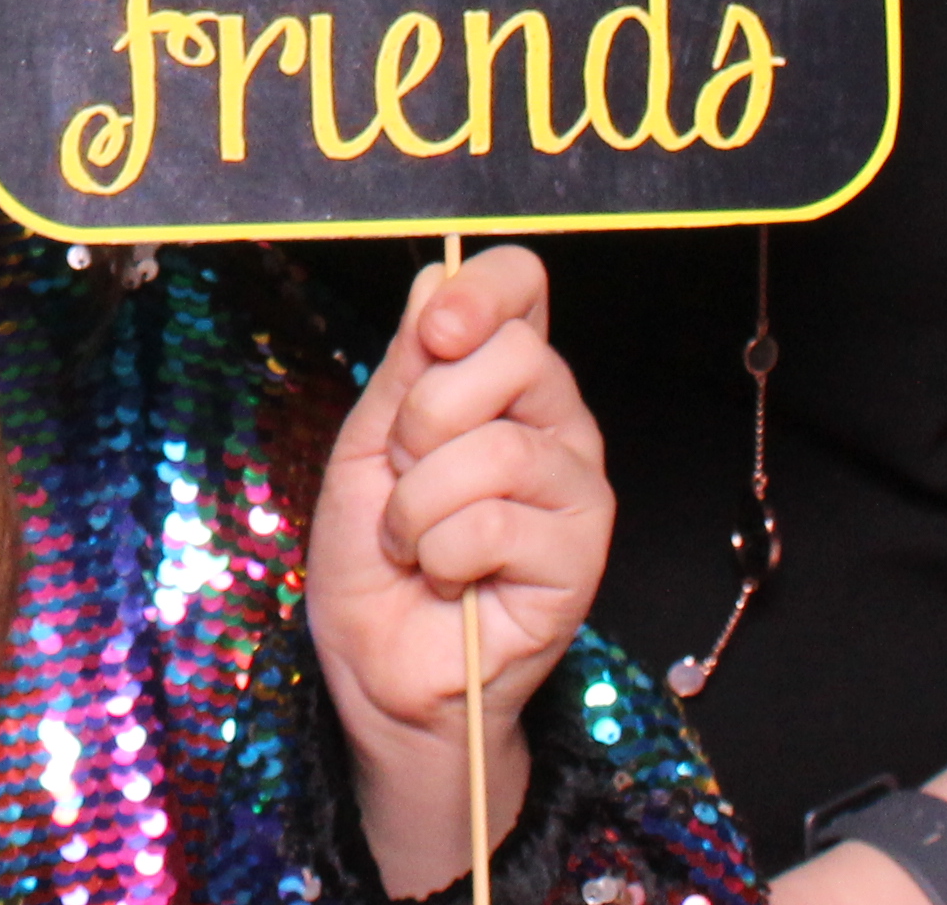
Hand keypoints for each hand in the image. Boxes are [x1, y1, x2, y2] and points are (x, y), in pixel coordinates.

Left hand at [309, 245, 613, 890]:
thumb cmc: (371, 557)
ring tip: (414, 539)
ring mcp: (576, 487)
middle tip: (403, 473)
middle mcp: (554, 420)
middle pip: (516, 353)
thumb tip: (438, 282)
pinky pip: (497, 520)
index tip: (437, 330)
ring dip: (420, 501)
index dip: (484, 290)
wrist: (377, 665)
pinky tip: (445, 577)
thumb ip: (406, 366)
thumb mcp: (366, 444)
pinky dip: (442, 552)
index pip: (525, 286)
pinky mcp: (580, 555)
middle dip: (425, 418)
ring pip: (499, 448)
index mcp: (502, 380)